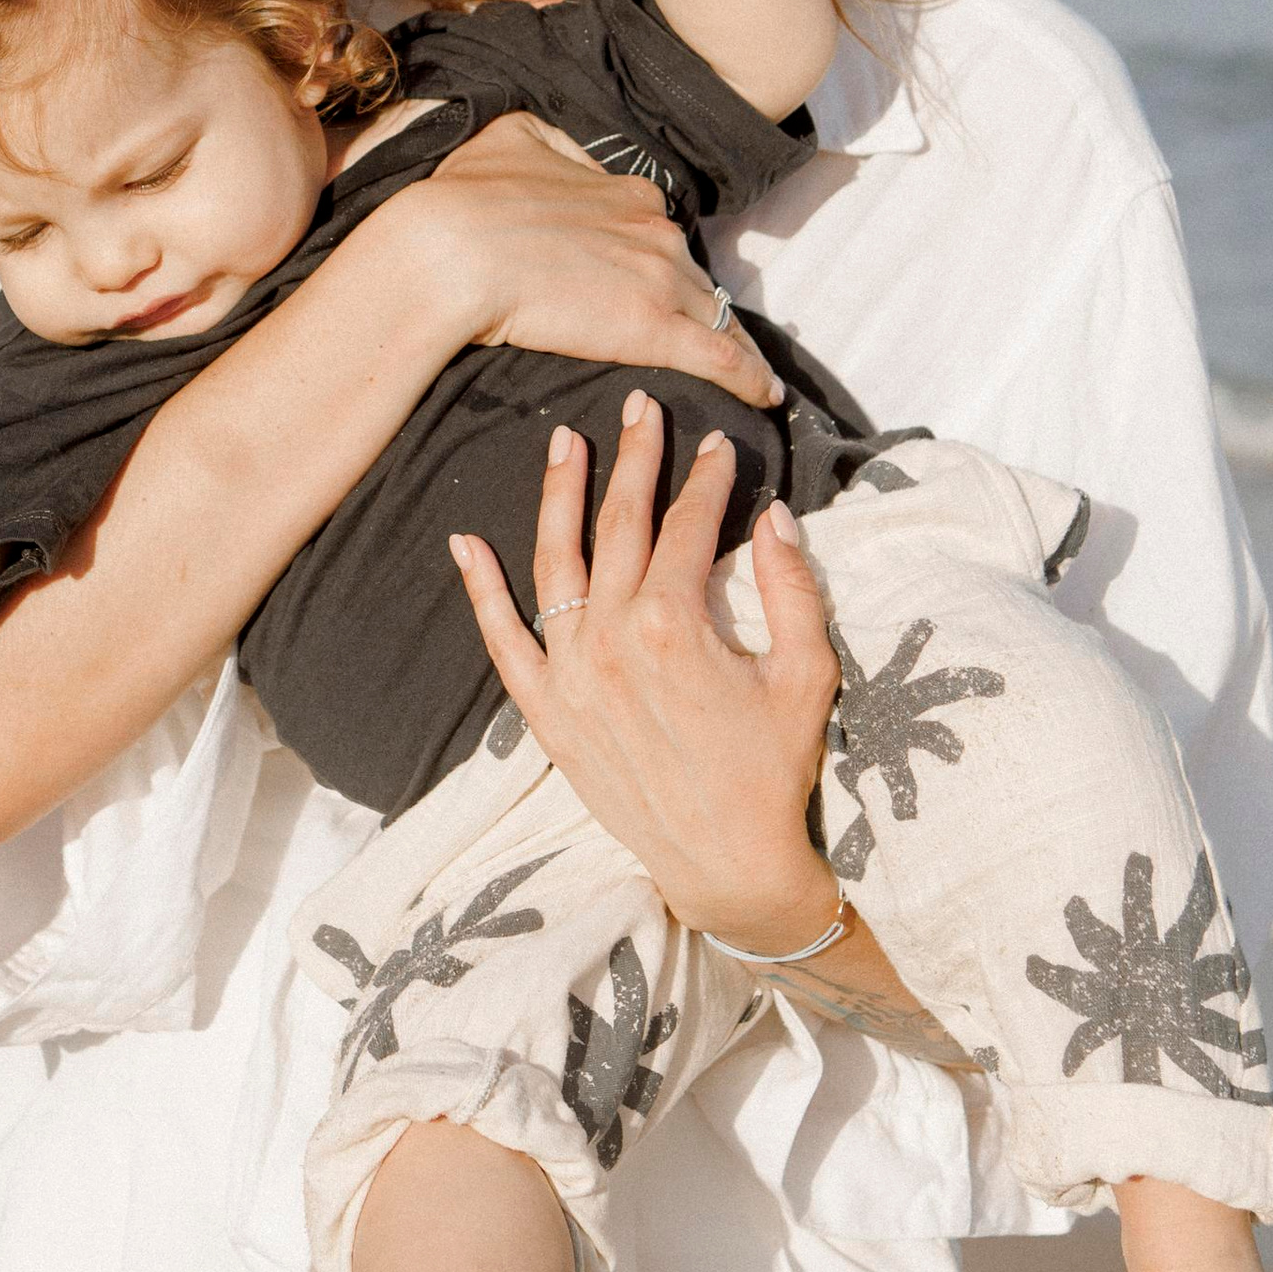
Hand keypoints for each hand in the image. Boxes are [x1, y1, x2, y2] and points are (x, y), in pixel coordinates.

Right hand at [393, 114, 784, 411]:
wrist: (452, 249)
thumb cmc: (469, 198)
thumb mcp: (516, 139)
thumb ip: (556, 147)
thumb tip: (570, 157)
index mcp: (628, 193)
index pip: (663, 234)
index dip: (664, 261)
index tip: (661, 283)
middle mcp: (656, 231)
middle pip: (695, 277)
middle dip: (700, 304)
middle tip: (704, 336)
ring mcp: (661, 280)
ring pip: (717, 316)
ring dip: (735, 343)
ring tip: (751, 373)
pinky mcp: (654, 330)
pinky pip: (722, 358)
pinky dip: (751, 379)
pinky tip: (764, 398)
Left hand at [448, 394, 843, 944]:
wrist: (728, 865)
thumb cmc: (775, 769)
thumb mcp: (806, 673)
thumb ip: (791, 588)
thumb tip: (775, 517)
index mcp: (676, 625)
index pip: (690, 526)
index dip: (708, 480)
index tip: (719, 444)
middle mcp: (611, 641)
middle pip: (620, 526)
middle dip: (634, 460)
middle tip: (640, 407)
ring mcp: (571, 676)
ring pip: (555, 565)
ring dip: (559, 497)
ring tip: (564, 442)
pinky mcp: (547, 713)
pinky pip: (502, 642)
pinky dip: (480, 592)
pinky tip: (466, 543)